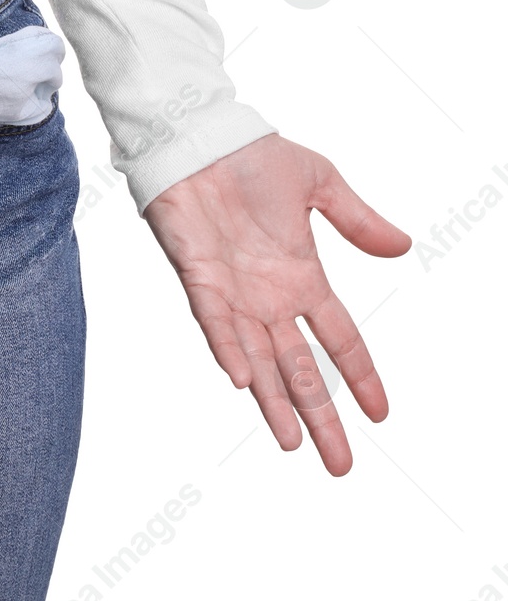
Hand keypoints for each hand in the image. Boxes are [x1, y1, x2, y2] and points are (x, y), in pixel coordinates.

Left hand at [143, 133, 410, 475]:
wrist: (200, 136)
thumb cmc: (251, 158)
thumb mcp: (319, 186)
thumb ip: (357, 221)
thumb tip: (402, 247)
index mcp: (301, 277)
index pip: (338, 337)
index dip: (359, 375)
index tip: (379, 414)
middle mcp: (268, 296)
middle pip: (301, 368)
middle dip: (321, 415)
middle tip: (338, 464)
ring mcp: (233, 291)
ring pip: (259, 360)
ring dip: (275, 401)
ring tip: (293, 444)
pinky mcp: (199, 276)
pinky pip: (215, 321)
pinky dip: (229, 350)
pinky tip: (244, 381)